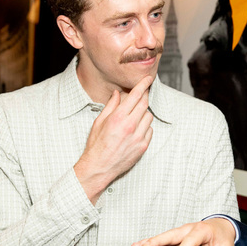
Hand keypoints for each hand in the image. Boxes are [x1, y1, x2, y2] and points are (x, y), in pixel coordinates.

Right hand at [75, 76, 153, 201]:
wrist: (99, 167)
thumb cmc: (96, 145)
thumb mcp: (99, 122)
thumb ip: (111, 106)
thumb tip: (118, 94)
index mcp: (118, 118)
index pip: (135, 96)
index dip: (143, 85)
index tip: (148, 78)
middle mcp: (130, 126)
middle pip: (145, 104)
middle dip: (144, 96)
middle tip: (142, 94)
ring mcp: (138, 137)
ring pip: (149, 117)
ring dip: (143, 113)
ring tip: (132, 118)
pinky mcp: (143, 146)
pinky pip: (150, 130)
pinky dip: (145, 127)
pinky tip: (135, 130)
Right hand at [131, 218, 236, 245]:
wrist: (218, 229)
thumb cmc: (221, 239)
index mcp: (200, 231)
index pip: (190, 240)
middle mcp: (187, 231)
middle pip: (171, 235)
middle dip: (157, 241)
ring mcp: (178, 236)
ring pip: (162, 239)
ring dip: (148, 244)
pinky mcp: (173, 243)